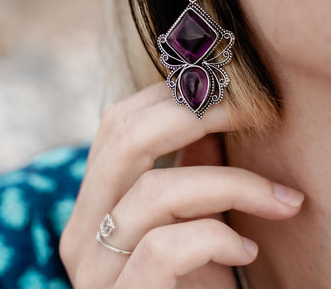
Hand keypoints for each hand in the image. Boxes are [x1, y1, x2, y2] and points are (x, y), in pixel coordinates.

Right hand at [60, 82, 303, 287]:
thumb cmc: (193, 281)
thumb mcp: (192, 217)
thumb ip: (192, 169)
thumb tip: (213, 115)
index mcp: (94, 203)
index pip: (117, 123)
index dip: (172, 96)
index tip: (229, 92)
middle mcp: (81, 232)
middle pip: (123, 138)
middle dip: (196, 114)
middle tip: (254, 111)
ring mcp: (96, 270)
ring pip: (154, 191)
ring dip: (231, 184)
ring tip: (280, 199)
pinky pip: (165, 247)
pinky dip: (217, 237)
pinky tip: (246, 249)